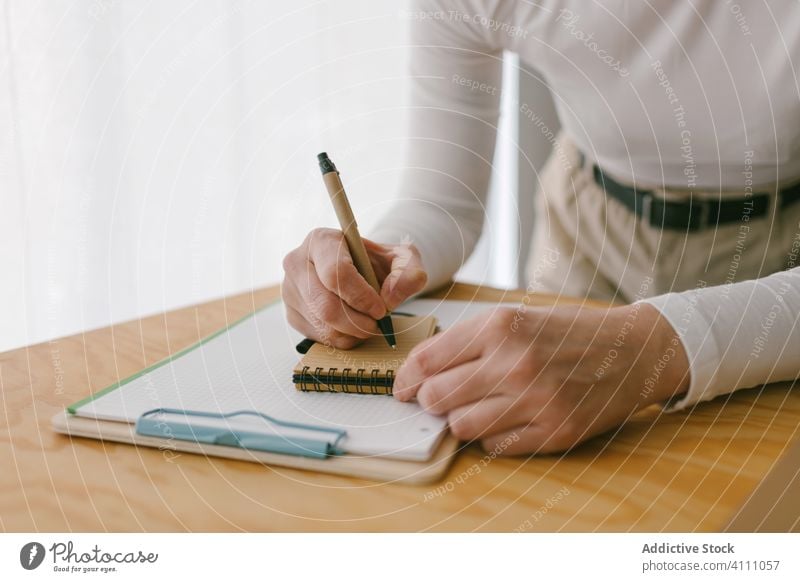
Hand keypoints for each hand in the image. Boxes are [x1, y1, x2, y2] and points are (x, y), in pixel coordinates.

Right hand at [282, 228, 427, 348]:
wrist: (361, 272)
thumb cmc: (378, 263)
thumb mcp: (403, 259)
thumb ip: (408, 272)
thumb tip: (389, 298)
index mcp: (321, 240)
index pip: (336, 274)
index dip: (362, 297)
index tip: (381, 308)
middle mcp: (297, 262)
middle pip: (325, 306)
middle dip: (358, 322)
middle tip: (377, 324)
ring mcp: (290, 290)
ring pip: (322, 326)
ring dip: (354, 333)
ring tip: (369, 324)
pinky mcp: (292, 313)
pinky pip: (318, 337)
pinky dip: (343, 339)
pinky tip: (354, 327)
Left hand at [393, 302, 689, 453]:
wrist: (632, 349)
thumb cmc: (566, 332)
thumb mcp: (515, 318)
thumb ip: (467, 341)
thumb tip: (419, 373)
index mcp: (500, 327)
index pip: (427, 360)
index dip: (407, 378)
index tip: (404, 388)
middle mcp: (514, 363)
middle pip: (436, 398)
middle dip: (430, 401)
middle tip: (440, 399)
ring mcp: (536, 400)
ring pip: (460, 427)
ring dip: (461, 419)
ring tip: (478, 407)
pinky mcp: (555, 431)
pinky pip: (495, 446)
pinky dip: (492, 436)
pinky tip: (507, 419)